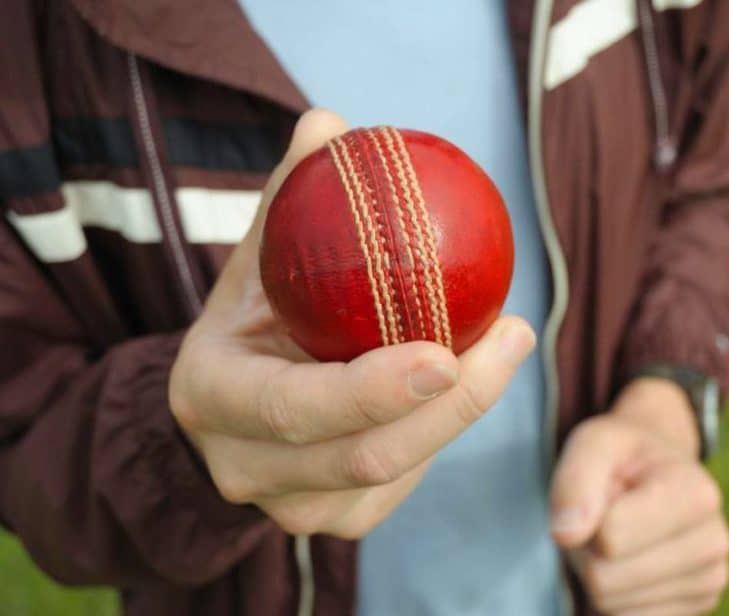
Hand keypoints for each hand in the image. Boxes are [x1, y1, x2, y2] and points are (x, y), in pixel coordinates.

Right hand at [168, 110, 535, 537]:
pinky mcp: (336, 522)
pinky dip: (444, 431)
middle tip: (515, 335)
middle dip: (455, 405)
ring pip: (398, 475)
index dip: (372, 390)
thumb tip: (330, 124)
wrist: (226, 402)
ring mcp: (293, 508)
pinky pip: (407, 482)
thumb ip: (291, 194)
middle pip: (366, 457)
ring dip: (464, 414)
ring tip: (509, 344)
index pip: (293, 409)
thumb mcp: (258, 255)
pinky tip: (466, 381)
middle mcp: (245, 468)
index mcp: (214, 398)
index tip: (447, 350)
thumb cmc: (251, 316)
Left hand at [550, 379, 728, 614]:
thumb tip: (566, 534)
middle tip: (600, 517)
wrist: (656, 473)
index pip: (610, 537)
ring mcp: (709, 581)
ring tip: (614, 536)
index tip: (603, 490)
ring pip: (610, 604)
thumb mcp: (594, 443)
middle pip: (605, 578)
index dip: (585, 516)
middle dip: (586, 549)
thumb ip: (575, 480)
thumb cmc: (621, 457)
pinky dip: (613, 595)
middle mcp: (715, 543)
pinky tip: (628, 561)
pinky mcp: (697, 608)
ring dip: (596, 572)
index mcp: (697, 494)